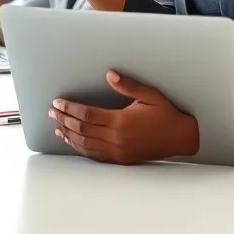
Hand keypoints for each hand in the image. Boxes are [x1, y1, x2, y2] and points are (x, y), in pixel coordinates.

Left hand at [50, 71, 198, 164]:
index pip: (87, 114)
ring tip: (57, 126)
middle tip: (52, 112)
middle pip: (81, 128)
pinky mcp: (120, 158)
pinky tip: (72, 142)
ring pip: (85, 143)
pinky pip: (94, 154)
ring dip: (68, 134)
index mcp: (121, 121)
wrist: (180, 138)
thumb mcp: (150, 95)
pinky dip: (80, 147)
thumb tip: (110, 74)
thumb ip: (128, 85)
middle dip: (64, 119)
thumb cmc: (166, 115)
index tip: (58, 102)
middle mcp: (116, 138)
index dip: (70, 108)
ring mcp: (117, 150)